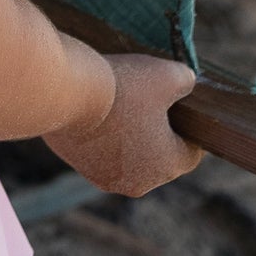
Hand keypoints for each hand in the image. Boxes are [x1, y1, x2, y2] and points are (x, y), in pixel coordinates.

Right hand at [43, 54, 203, 197]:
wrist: (66, 91)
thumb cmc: (121, 86)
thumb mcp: (165, 74)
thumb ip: (185, 80)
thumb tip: (187, 82)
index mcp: (166, 165)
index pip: (190, 152)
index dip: (187, 126)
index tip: (176, 104)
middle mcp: (138, 181)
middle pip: (156, 155)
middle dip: (154, 130)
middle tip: (144, 98)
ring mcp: (104, 176)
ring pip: (125, 155)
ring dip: (125, 133)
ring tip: (116, 101)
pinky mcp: (78, 166)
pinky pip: (97, 151)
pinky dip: (99, 134)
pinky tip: (93, 107)